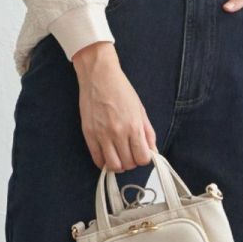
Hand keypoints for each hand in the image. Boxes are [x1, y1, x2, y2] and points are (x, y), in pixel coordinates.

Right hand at [72, 42, 157, 171]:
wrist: (99, 76)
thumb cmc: (120, 89)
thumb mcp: (140, 110)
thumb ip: (148, 132)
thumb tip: (153, 151)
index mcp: (134, 126)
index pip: (143, 158)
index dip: (144, 159)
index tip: (141, 153)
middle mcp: (118, 133)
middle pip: (128, 164)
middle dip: (132, 162)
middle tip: (130, 153)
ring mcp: (102, 135)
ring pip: (113, 166)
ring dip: (118, 165)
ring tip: (119, 156)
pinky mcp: (89, 134)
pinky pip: (97, 159)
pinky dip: (104, 162)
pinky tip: (107, 155)